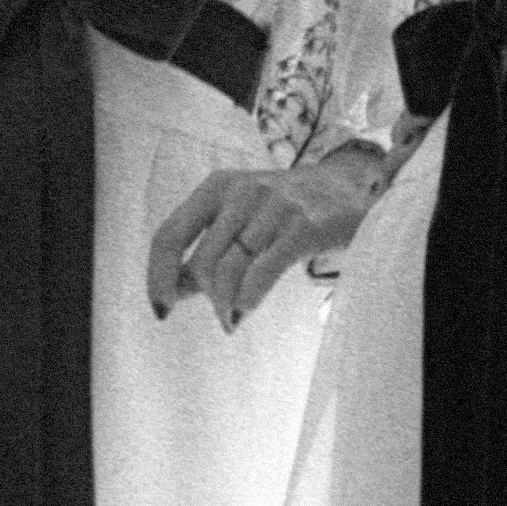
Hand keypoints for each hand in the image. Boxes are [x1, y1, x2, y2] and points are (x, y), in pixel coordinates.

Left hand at [147, 150, 379, 329]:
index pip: (169, 235)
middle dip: (207, 297)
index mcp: (217, 187)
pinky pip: (260, 275)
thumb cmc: (285, 209)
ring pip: (228, 272)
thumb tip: (173, 291)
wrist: (349, 187)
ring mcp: (273, 207)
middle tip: (222, 313)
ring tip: (233, 318)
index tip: (161, 309)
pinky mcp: (303, 227)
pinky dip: (246, 301)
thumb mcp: (240, 216)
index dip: (158, 277)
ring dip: (226, 306)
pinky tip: (245, 312)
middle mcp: (242, 192)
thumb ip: (207, 249)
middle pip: (202, 262)